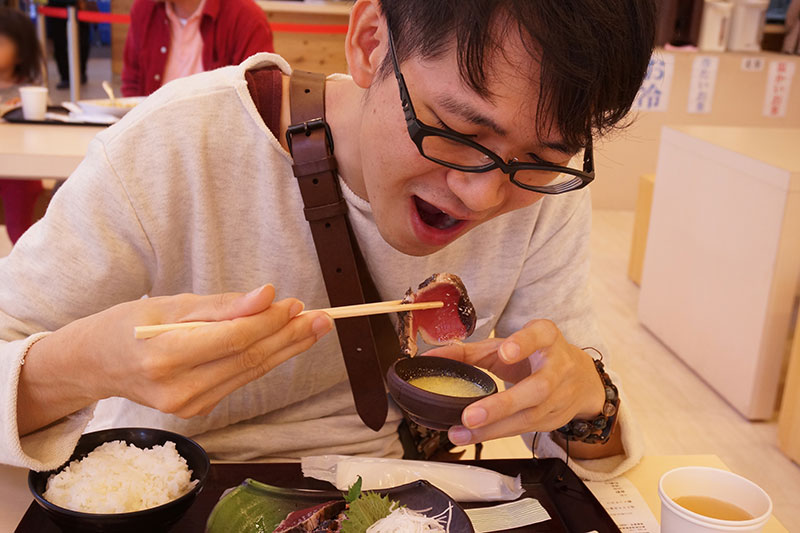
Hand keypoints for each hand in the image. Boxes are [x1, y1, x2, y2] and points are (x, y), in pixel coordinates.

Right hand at [18, 285, 332, 434]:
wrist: (97, 365)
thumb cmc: (128, 326)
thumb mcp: (168, 305)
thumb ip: (220, 306)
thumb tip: (267, 296)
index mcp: (165, 357)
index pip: (234, 339)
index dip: (269, 321)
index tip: (294, 303)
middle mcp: (179, 389)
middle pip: (249, 359)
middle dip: (289, 336)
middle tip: (322, 317)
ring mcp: (190, 406)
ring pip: (251, 372)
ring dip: (286, 348)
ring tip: (314, 326)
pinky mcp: (199, 410)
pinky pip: (240, 379)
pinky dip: (265, 359)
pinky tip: (285, 342)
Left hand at [423, 319, 604, 446]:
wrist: (581, 380)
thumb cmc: (535, 356)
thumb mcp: (506, 346)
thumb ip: (470, 351)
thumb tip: (429, 356)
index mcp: (547, 338)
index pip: (539, 335)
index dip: (523, 343)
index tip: (505, 351)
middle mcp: (558, 367)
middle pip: (537, 388)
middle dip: (503, 403)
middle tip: (471, 414)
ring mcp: (559, 397)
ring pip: (528, 416)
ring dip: (493, 427)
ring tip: (462, 430)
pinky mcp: (553, 419)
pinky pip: (522, 429)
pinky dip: (495, 434)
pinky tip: (470, 436)